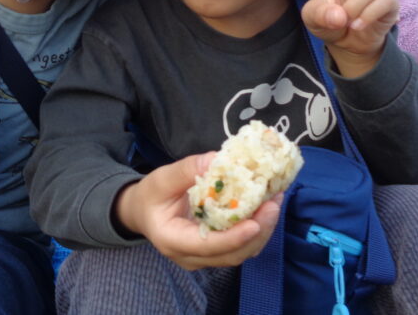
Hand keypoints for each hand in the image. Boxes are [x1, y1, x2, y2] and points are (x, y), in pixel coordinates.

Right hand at [114, 153, 281, 269]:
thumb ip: (187, 169)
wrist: (142, 211)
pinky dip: (257, 228)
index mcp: (173, 240)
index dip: (233, 238)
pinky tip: (266, 205)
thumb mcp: (162, 178)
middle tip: (273, 204)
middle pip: (231, 254)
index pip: (207, 246)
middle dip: (257, 232)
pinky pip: (241, 245)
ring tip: (275, 201)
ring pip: (240, 253)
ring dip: (262, 230)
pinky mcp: (217, 250)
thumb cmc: (150, 195)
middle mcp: (191, 256)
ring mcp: (205, 257)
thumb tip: (218, 160)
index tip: (254, 223)